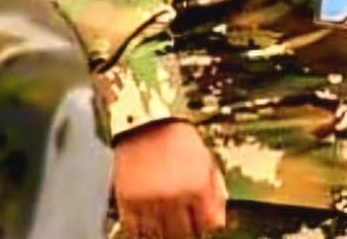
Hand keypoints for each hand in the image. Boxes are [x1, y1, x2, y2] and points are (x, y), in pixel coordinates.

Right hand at [113, 120, 226, 238]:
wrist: (145, 118)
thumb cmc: (177, 135)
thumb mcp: (205, 158)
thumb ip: (216, 190)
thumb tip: (219, 218)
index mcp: (198, 186)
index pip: (209, 225)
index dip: (207, 228)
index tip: (203, 226)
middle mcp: (174, 196)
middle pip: (183, 234)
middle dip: (186, 233)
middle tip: (184, 228)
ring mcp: (150, 200)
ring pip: (159, 236)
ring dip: (164, 234)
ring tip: (166, 227)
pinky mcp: (128, 200)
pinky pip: (134, 229)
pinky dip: (142, 232)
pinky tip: (148, 227)